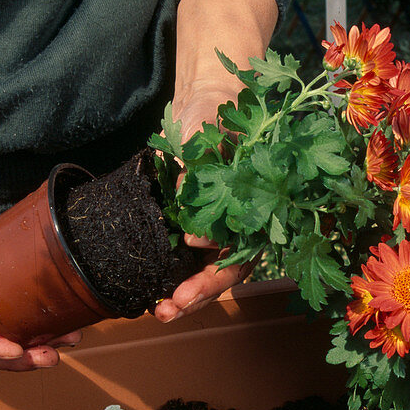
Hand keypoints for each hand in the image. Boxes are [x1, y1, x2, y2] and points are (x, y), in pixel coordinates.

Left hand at [151, 0, 277, 323]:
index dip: (219, 270)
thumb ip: (201, 166)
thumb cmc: (221, 109)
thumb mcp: (209, 128)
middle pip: (226, 272)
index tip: (190, 265)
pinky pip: (187, 259)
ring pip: (207, 272)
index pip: (244, 250)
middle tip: (168, 309)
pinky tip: (152, 293)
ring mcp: (219, 226)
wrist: (211, 97)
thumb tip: (192, 221)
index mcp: (257, 206)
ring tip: (157, 312)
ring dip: (184, 295)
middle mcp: (242, 223)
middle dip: (198, 294)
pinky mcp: (196, 223)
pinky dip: (172, 277)